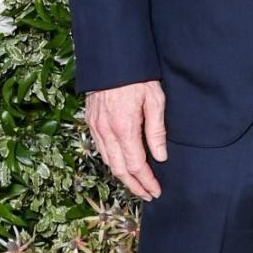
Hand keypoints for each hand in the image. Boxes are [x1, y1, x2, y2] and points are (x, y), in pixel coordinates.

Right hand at [84, 80, 167, 200]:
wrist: (111, 58)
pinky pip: (100, 149)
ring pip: (108, 161)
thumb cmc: (137, 76)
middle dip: (134, 186)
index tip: (156, 191)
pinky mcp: (91, 121)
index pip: (136, 165)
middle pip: (120, 169)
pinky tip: (121, 164)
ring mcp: (96, 127)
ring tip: (136, 184)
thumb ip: (157, 131)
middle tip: (147, 194)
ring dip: (122, 176)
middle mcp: (106, 131)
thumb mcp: (155, 100)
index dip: (146, 181)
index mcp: (124, 128)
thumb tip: (160, 156)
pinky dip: (111, 161)